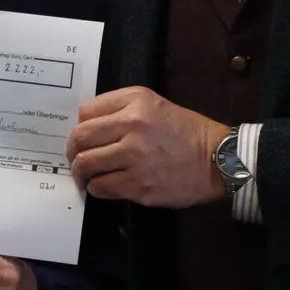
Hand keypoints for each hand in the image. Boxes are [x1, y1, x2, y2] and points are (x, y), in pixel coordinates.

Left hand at [66, 86, 228, 207]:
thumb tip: (86, 124)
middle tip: (75, 158)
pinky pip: (101, 187)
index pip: (86, 112)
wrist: (218, 159)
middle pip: (80, 138)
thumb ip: (121, 109)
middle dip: (72, 151)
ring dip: (81, 172)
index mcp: (136, 102)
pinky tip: (102, 185)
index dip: (79, 126)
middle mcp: (133, 126)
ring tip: (86, 175)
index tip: (81, 137)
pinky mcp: (139, 185)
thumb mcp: (155, 104)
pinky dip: (96, 188)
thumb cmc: (186, 132)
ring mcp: (135, 157)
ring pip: (86, 164)